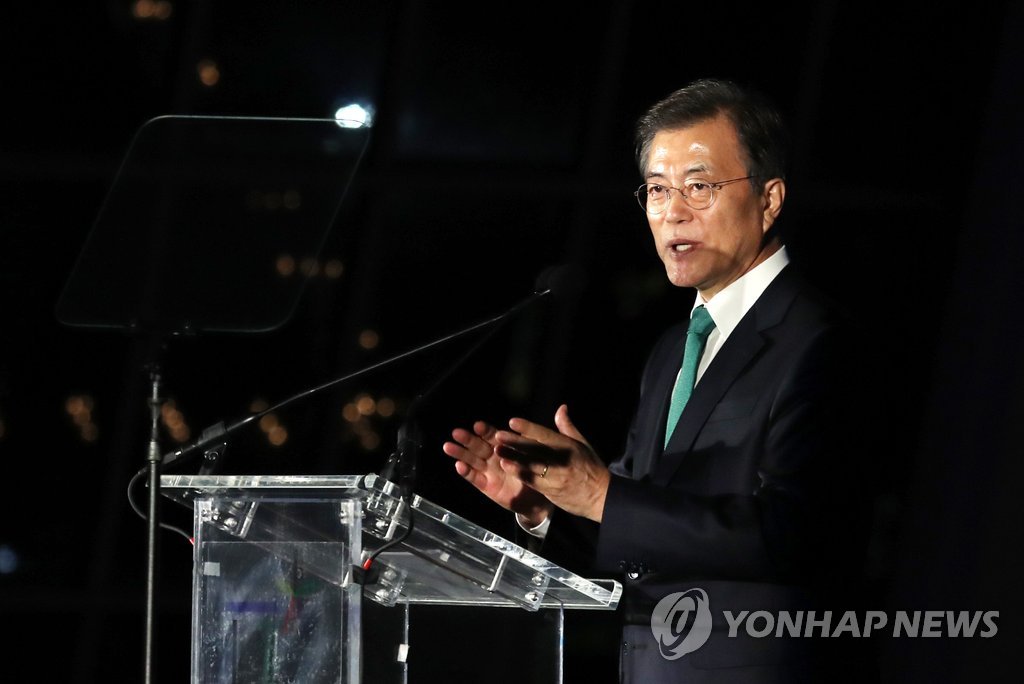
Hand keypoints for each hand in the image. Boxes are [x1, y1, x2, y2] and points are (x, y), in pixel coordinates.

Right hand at [443, 420, 553, 525]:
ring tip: (448, 447)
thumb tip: (523, 430)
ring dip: (460, 454)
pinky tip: (459, 466)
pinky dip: (467, 472)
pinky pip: (475, 478)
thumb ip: (524, 444)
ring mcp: (488, 471)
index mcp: (504, 446)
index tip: (478, 425)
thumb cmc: (534, 473)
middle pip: (478, 446)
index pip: (492, 436)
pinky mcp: (486, 486)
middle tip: (457, 433)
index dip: (485, 431)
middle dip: (467, 439)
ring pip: (472, 460)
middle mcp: (493, 457)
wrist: (536, 499)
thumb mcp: (531, 457)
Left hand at [494, 404, 609, 522]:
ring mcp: (556, 476)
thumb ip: (567, 427)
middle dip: (515, 442)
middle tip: (498, 435)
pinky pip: (533, 481)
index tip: (513, 422)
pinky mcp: (552, 491)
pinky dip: (520, 474)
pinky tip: (508, 468)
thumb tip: (561, 407)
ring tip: (498, 452)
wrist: (601, 497)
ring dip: (514, 458)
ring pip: (532, 465)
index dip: (528, 428)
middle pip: (535, 449)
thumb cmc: (591, 468)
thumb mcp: (582, 444)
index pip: (545, 435)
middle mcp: (561, 460)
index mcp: (568, 446)